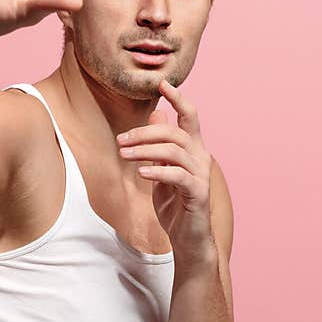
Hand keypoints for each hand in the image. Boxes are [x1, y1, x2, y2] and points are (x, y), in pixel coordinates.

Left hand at [116, 79, 215, 267]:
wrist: (188, 239)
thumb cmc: (175, 204)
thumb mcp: (163, 170)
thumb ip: (161, 146)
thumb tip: (156, 116)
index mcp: (193, 149)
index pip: (190, 116)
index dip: (177, 98)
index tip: (162, 83)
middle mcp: (200, 157)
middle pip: (175, 132)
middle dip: (144, 133)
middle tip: (120, 141)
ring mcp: (201, 175)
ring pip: (174, 151)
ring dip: (145, 150)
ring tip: (123, 155)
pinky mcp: (198, 193)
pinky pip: (177, 175)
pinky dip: (158, 171)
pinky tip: (141, 173)